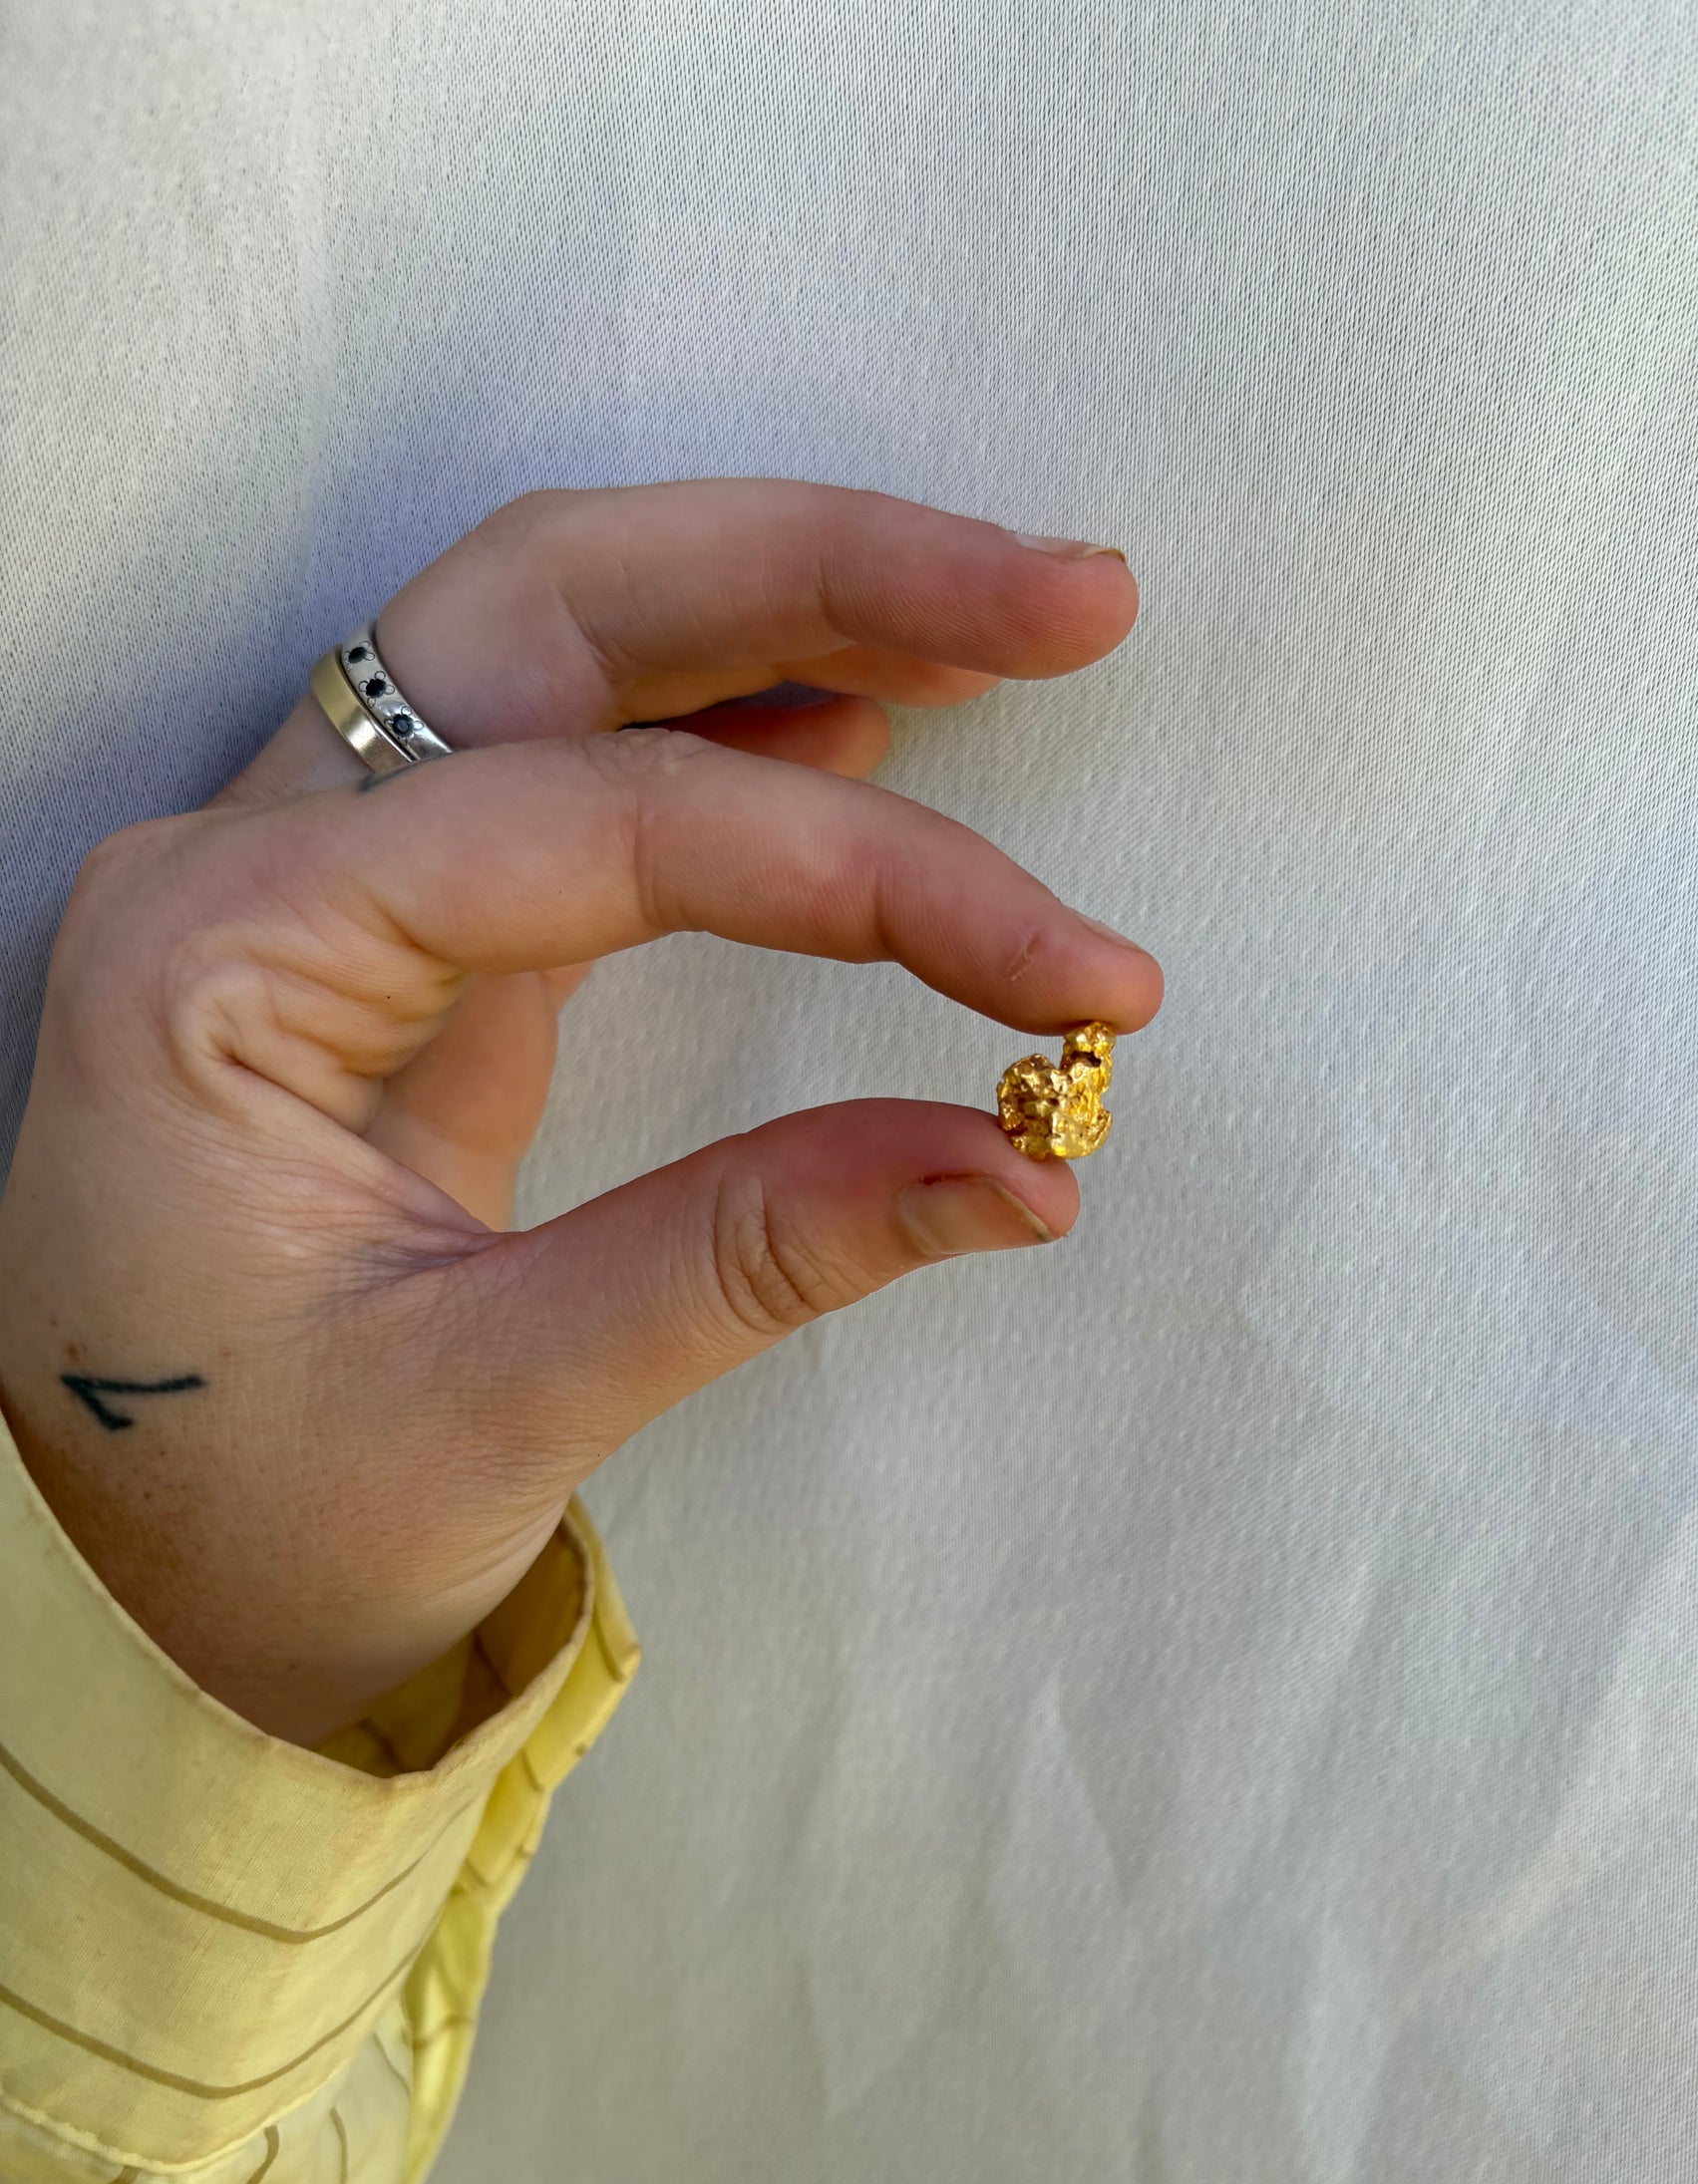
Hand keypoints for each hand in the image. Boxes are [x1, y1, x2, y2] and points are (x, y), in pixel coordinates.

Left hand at [0, 481, 1161, 1745]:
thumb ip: (750, 1258)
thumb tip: (1023, 1166)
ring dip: (795, 605)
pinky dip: (732, 721)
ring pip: (565, 640)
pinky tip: (869, 715)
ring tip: (1019, 619)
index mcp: (226, 957)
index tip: (1071, 978)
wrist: (110, 1584)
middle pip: (557, 603)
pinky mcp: (398, 938)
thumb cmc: (239, 1521)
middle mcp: (254, 860)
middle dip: (827, 571)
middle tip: (1072, 601)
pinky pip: (568, 761)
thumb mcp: (492, 1407)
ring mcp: (322, 878)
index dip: (867, 874)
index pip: (602, 821)